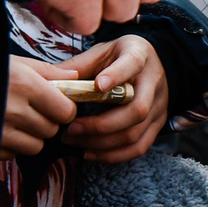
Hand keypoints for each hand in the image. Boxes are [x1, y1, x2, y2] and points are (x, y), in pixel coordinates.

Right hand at [2, 55, 78, 155]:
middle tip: (33, 109)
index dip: (64, 108)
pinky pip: (14, 154)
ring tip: (17, 119)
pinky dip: (13, 145)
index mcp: (26, 85)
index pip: (65, 111)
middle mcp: (15, 111)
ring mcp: (0, 132)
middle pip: (51, 130)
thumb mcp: (16, 63)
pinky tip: (2, 129)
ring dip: (31, 136)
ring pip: (36, 146)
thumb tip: (76, 78)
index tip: (57, 103)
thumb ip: (48, 72)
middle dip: (47, 121)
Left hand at [59, 36, 171, 163]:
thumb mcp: (104, 51)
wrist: (155, 62)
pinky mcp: (157, 124)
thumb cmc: (123, 57)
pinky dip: (113, 155)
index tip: (98, 85)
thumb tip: (49, 80)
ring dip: (102, 143)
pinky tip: (91, 152)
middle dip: (100, 125)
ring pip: (135, 133)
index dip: (117, 75)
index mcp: (139, 56)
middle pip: (136, 110)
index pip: (132, 64)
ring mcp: (158, 106)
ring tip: (75, 141)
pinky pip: (139, 147)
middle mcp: (153, 83)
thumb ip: (79, 65)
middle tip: (72, 128)